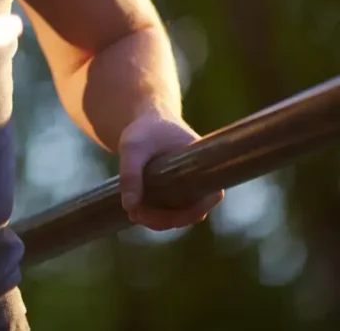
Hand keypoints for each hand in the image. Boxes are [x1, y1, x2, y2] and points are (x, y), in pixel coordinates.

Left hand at [118, 111, 223, 230]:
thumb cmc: (144, 131)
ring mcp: (192, 185)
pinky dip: (157, 214)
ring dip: (159, 220)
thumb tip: (130, 207)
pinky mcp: (180, 190)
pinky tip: (136, 210)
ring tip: (133, 213)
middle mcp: (204, 178)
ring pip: (181, 214)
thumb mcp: (132, 148)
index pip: (210, 197)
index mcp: (205, 163)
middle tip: (135, 215)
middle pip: (193, 211)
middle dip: (165, 220)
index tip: (159, 216)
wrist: (143, 121)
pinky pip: (173, 210)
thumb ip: (130, 174)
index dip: (188, 214)